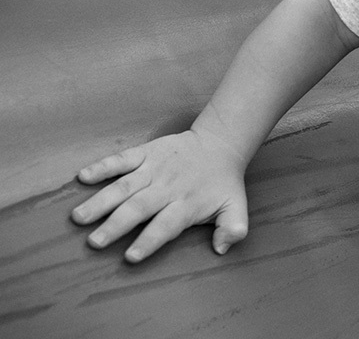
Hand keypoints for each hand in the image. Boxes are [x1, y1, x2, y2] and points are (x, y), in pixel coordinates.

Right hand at [71, 128, 249, 261]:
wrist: (219, 145)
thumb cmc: (223, 183)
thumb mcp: (235, 207)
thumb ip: (232, 229)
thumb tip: (222, 248)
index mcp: (187, 204)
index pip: (166, 226)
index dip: (149, 241)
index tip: (130, 257)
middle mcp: (168, 187)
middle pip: (139, 208)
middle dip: (116, 225)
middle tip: (95, 242)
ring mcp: (155, 169)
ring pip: (124, 186)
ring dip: (101, 201)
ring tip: (79, 216)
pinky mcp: (146, 153)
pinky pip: (122, 159)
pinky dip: (103, 166)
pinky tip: (83, 176)